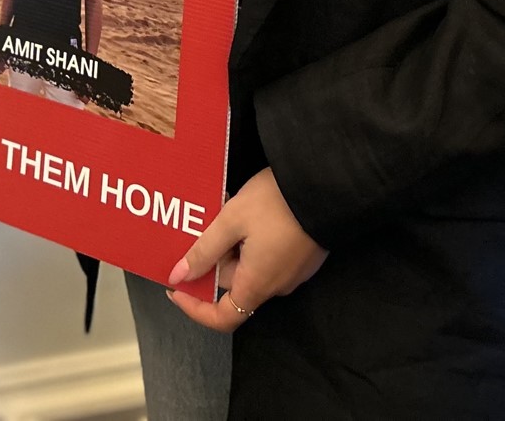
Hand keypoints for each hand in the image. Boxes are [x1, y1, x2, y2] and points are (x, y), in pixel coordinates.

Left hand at [166, 169, 326, 331]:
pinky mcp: (302, 256)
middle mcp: (276, 285)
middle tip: (206, 222)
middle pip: (234, 283)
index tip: (176, 287)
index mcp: (257, 283)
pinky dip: (252, 241)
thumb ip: (204, 250)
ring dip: (233, 245)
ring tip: (227, 210)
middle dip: (215, 257)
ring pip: (250, 266)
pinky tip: (249, 212)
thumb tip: (179, 276)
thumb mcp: (231, 220)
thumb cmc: (278, 203)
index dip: (195, 308)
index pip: (222, 318)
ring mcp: (293, 271)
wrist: (328, 185)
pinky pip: (269, 257)